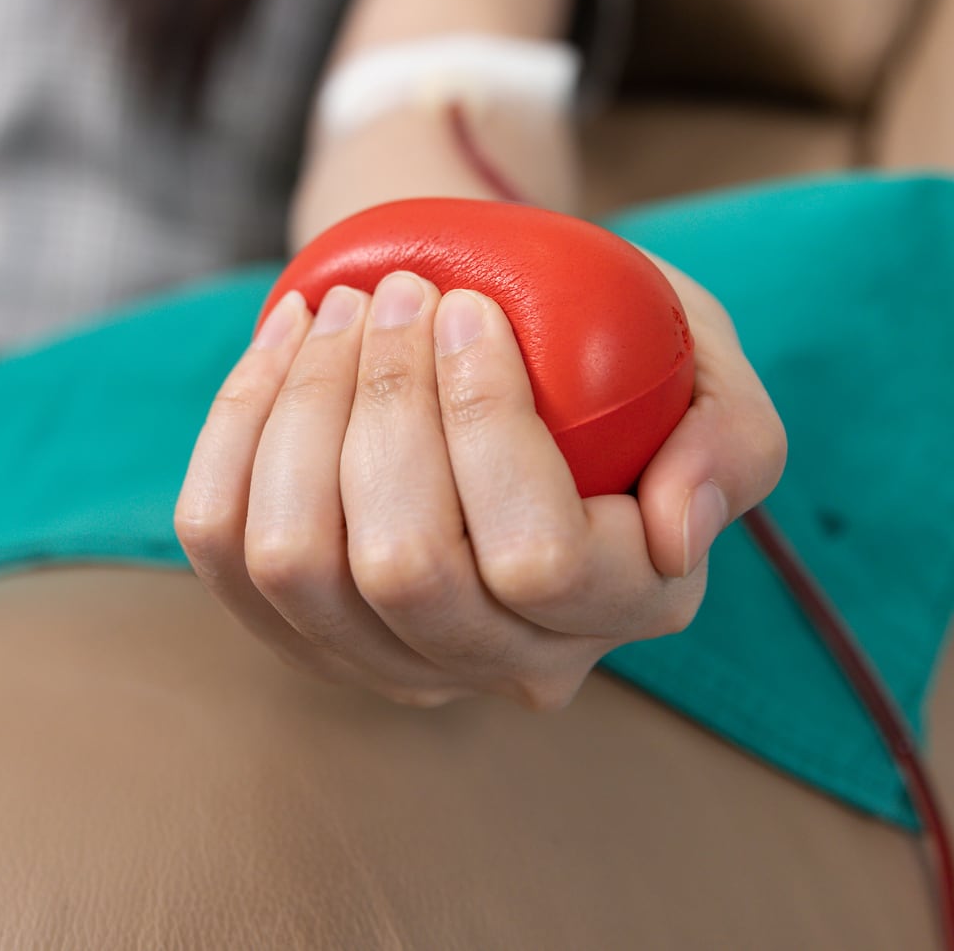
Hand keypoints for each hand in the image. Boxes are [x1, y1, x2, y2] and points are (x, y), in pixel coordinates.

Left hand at [175, 266, 784, 709]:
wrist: (501, 329)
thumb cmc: (613, 336)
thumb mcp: (706, 359)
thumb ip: (731, 438)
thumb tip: (676, 531)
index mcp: (626, 605)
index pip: (540, 562)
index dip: (487, 426)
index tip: (470, 310)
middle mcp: (504, 660)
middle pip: (407, 571)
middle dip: (385, 406)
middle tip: (402, 294)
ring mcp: (385, 656)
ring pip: (298, 563)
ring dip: (308, 409)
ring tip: (347, 308)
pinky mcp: (289, 621)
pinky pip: (221, 542)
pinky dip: (239, 423)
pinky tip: (289, 340)